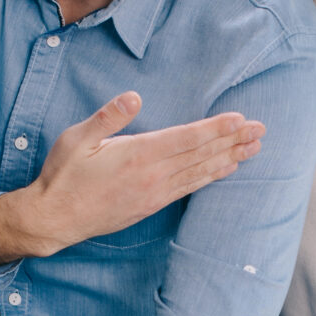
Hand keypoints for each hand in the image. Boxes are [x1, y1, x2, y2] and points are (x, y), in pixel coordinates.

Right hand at [0, 91, 264, 260]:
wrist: (54, 219)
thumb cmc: (63, 175)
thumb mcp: (77, 138)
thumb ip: (108, 117)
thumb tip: (134, 96)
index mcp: (137, 155)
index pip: (186, 138)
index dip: (216, 128)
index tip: (241, 119)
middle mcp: (152, 176)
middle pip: (201, 155)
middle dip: (233, 141)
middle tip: (262, 129)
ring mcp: (154, 194)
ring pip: (200, 173)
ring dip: (229, 158)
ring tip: (254, 148)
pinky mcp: (151, 206)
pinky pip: (189, 188)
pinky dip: (210, 177)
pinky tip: (226, 169)